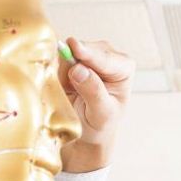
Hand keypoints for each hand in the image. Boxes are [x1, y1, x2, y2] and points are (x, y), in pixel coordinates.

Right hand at [58, 38, 134, 172]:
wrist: (87, 132)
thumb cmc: (100, 125)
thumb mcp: (101, 114)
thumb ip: (93, 92)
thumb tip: (78, 69)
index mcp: (124, 68)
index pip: (105, 58)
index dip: (89, 54)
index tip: (75, 48)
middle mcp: (108, 57)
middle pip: (87, 49)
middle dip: (74, 61)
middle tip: (68, 84)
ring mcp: (89, 56)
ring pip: (70, 52)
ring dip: (64, 67)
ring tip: (70, 91)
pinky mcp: (72, 60)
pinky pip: (59, 58)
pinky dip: (56, 69)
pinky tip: (63, 86)